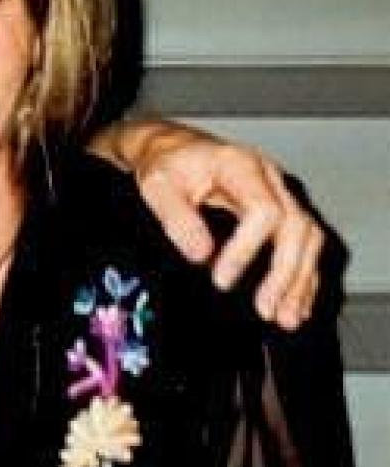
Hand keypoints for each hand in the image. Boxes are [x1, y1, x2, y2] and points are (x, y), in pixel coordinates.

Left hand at [119, 120, 322, 329]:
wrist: (174, 149)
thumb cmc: (168, 164)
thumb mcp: (158, 185)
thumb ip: (176, 218)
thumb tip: (200, 254)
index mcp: (241, 167)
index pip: (264, 210)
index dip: (247, 248)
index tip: (222, 279)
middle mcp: (269, 179)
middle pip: (297, 227)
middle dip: (285, 273)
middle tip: (266, 308)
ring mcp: (279, 195)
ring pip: (308, 238)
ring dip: (300, 281)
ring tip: (286, 317)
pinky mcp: (280, 212)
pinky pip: (303, 244)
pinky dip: (301, 277)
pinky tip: (294, 304)